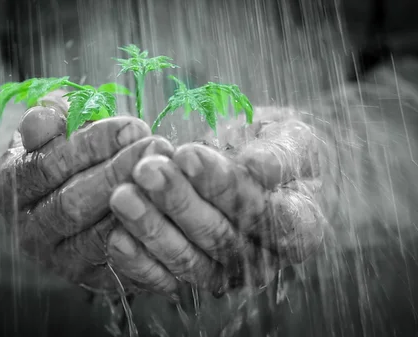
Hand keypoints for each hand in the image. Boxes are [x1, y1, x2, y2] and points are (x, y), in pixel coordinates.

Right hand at [0, 93, 174, 291]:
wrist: (75, 199)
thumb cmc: (68, 154)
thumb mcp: (53, 130)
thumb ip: (49, 120)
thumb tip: (43, 117)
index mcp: (8, 187)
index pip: (47, 166)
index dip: (92, 145)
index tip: (132, 126)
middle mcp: (27, 230)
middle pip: (72, 204)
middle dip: (119, 172)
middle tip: (157, 147)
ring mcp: (59, 260)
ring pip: (98, 237)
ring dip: (138, 205)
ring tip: (169, 175)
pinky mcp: (92, 279)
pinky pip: (122, 266)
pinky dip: (148, 242)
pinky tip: (172, 215)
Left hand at [106, 110, 325, 296]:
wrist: (253, 163)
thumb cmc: (276, 149)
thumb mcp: (292, 139)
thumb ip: (282, 154)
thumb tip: (261, 168)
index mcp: (301, 226)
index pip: (269, 216)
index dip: (227, 187)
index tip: (190, 155)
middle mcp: (264, 258)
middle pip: (221, 237)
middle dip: (179, 202)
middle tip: (147, 169)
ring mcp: (226, 270)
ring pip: (190, 259)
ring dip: (152, 228)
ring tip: (123, 195)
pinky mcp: (192, 274)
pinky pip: (163, 277)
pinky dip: (138, 260)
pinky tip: (116, 236)